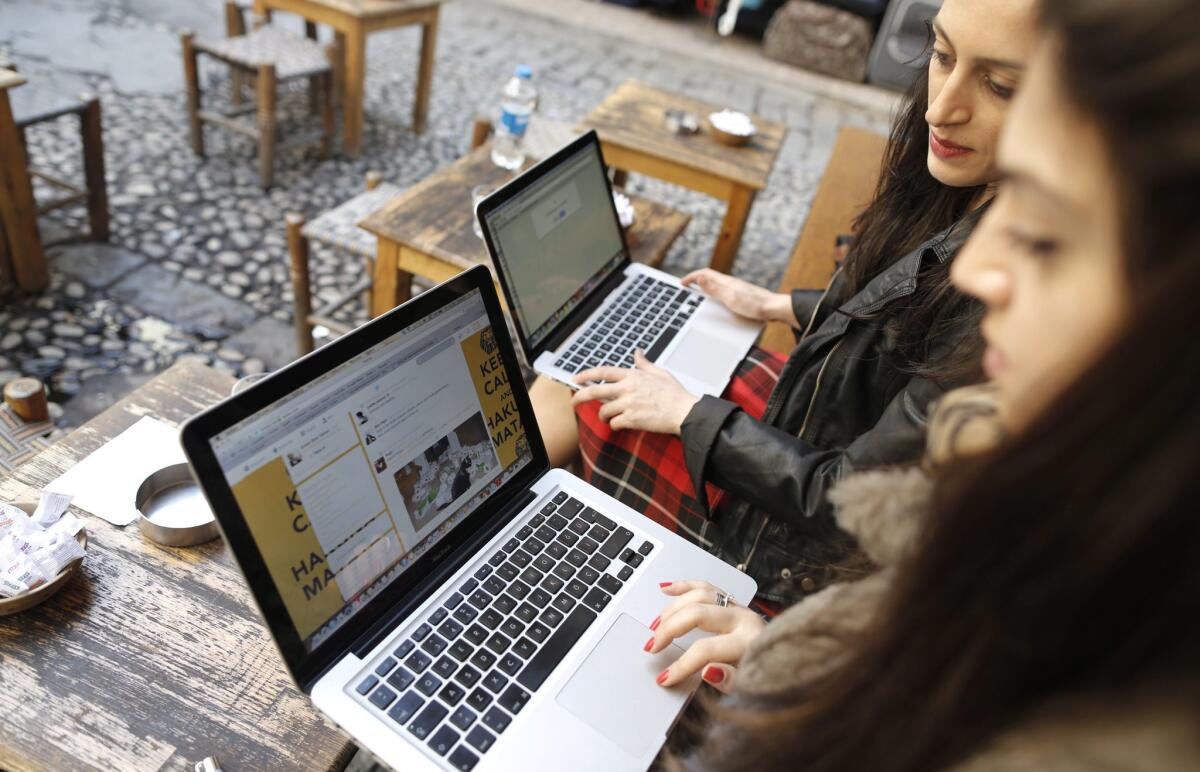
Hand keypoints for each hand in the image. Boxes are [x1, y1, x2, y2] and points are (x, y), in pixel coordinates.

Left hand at [571, 351, 699, 434]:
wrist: (684, 412)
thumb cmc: (674, 394)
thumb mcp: (659, 373)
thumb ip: (644, 363)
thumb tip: (637, 352)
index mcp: (633, 376)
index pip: (603, 372)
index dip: (586, 374)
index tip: (576, 378)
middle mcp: (627, 388)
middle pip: (595, 391)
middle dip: (580, 396)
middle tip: (573, 402)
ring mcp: (628, 404)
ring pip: (603, 411)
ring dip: (603, 416)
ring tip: (609, 417)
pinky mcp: (632, 419)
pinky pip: (614, 423)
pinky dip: (615, 425)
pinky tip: (621, 424)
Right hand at [644, 580, 765, 691]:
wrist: (788, 661)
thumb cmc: (770, 674)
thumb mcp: (754, 687)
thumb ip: (732, 681)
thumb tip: (708, 671)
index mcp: (749, 640)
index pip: (705, 650)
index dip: (681, 665)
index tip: (665, 678)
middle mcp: (743, 618)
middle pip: (697, 614)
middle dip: (669, 630)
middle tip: (653, 647)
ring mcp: (738, 606)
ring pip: (699, 595)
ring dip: (672, 608)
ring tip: (655, 626)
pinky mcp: (733, 602)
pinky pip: (706, 586)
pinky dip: (684, 585)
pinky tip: (666, 588)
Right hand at [681, 269, 796, 324]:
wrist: (774, 309)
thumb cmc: (754, 305)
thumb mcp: (730, 298)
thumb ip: (714, 288)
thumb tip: (699, 277)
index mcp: (727, 281)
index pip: (705, 273)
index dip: (691, 277)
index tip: (681, 283)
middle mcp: (731, 283)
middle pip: (710, 277)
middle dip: (696, 280)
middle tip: (687, 287)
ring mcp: (737, 289)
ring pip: (717, 285)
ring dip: (705, 287)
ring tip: (698, 294)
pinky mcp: (743, 296)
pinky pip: (724, 292)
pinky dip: (715, 293)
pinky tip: (717, 302)